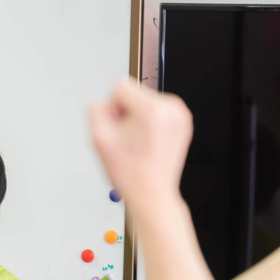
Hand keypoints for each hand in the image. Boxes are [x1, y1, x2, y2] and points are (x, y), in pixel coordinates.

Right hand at [87, 80, 193, 207]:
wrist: (152, 192)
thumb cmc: (130, 172)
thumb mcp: (98, 138)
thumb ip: (95, 109)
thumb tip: (106, 102)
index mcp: (151, 110)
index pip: (119, 86)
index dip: (112, 108)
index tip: (118, 129)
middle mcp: (171, 108)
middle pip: (134, 92)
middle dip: (127, 113)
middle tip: (129, 139)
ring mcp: (180, 115)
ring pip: (146, 100)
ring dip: (138, 118)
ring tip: (140, 142)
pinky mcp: (183, 121)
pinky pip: (158, 110)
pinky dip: (151, 123)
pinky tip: (149, 142)